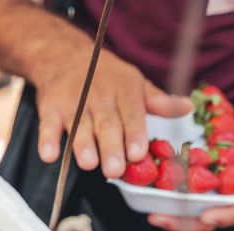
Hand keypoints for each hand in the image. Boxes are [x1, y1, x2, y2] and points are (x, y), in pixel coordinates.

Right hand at [33, 50, 192, 178]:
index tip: (139, 153)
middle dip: (110, 146)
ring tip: (89, 164)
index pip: (131, 114)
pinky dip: (47, 140)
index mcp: (124, 91)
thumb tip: (187, 108)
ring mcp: (73, 103)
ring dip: (82, 145)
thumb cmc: (107, 77)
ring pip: (78, 127)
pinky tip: (49, 155)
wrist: (64, 56)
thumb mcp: (135, 83)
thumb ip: (158, 102)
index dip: (135, 133)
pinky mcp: (50, 109)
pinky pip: (47, 126)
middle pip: (105, 124)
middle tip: (115, 170)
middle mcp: (99, 97)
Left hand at [147, 106, 233, 230]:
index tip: (206, 218)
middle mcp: (229, 194)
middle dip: (184, 222)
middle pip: (207, 217)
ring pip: (192, 206)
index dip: (223, 217)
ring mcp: (215, 186)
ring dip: (172, 212)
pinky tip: (150, 188)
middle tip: (159, 219)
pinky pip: (185, 187)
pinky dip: (169, 189)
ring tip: (150, 213)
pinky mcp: (203, 175)